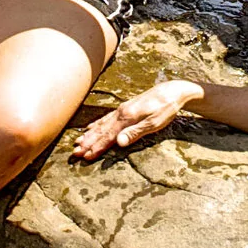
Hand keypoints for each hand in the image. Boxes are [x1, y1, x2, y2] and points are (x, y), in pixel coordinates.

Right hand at [71, 79, 204, 161]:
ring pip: (102, 124)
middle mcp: (121, 113)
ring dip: (89, 135)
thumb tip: (118, 142)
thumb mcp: (154, 123)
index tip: (85, 157)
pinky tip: (91, 127)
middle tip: (74, 153)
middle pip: (101, 131)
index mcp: (127, 118)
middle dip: (88, 143)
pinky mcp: (125, 108)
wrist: (173, 90)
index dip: (96, 147)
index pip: (108, 137)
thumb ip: (135, 133)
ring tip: (78, 142)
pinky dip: (97, 124)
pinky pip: (106, 118)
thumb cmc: (166, 108)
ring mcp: (122, 110)